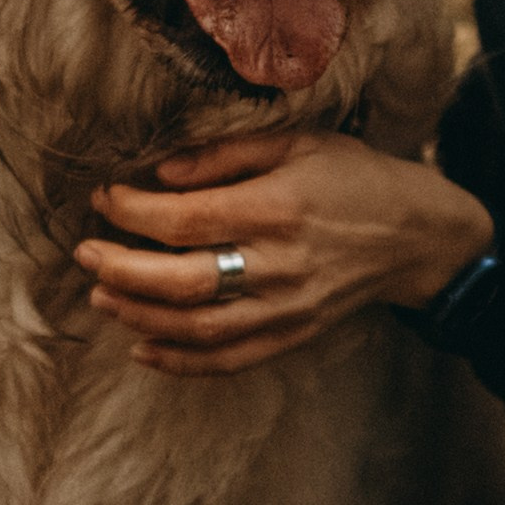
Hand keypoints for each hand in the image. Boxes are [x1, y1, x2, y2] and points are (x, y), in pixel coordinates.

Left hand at [75, 130, 492, 377]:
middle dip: (121, 269)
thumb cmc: (355, 178)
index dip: (132, 212)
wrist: (419, 235)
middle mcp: (280, 264)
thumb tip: (159, 175)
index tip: (103, 198)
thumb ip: (226, 156)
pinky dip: (180, 361)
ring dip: (140, 315)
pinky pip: (229, 360)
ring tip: (102, 295)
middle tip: (85, 253)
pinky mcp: (294, 335)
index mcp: (279, 208)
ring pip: (199, 328)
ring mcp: (288, 308)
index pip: (186, 218)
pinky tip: (144, 346)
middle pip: (183, 281)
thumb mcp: (298, 143)